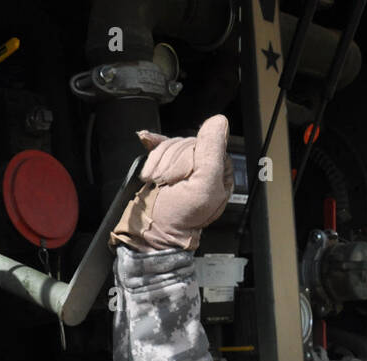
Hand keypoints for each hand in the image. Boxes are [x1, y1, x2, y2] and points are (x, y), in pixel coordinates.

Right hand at [110, 114, 233, 251]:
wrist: (149, 232)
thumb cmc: (176, 219)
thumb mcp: (201, 187)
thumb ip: (212, 154)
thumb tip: (218, 123)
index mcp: (219, 174)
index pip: (208, 144)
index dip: (190, 157)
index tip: (181, 177)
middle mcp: (204, 169)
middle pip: (187, 143)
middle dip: (172, 162)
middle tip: (167, 183)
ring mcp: (184, 167)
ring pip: (172, 144)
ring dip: (159, 161)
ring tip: (158, 181)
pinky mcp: (166, 166)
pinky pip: (161, 144)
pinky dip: (153, 144)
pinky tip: (146, 140)